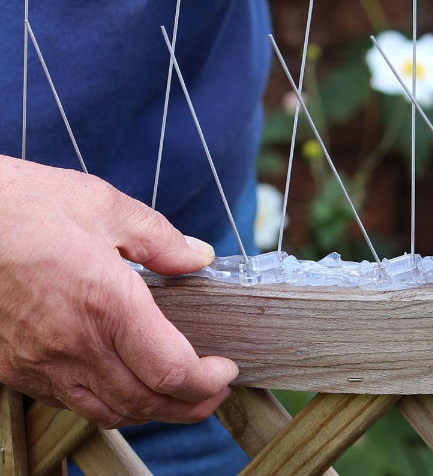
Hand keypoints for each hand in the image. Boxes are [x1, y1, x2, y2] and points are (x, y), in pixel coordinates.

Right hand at [0, 156, 237, 427]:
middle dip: (190, 405)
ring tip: (176, 393)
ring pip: (109, 411)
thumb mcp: (103, 205)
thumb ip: (159, 239)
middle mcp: (73, 344)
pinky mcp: (14, 367)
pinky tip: (121, 380)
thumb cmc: (24, 204)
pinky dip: (110, 401)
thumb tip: (199, 257)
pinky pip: (71, 401)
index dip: (207, 381)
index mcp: (105, 301)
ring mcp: (38, 362)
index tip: (227, 371)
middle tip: (213, 391)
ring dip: (152, 410)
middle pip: (145, 403)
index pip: (170, 369)